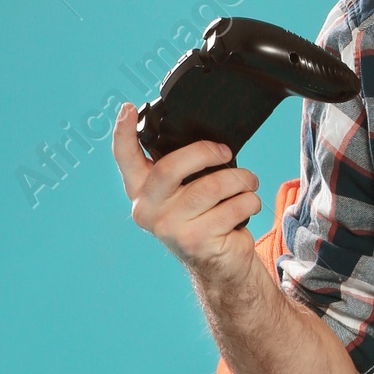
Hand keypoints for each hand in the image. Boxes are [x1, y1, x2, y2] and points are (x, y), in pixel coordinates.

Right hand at [112, 104, 260, 274]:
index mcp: (140, 190)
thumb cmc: (205, 216)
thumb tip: (204, 139)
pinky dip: (250, 201)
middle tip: (225, 152)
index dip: (123, 132)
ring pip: (212, 186)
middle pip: (172, 166)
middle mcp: (147, 209)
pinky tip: (247, 206)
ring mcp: (169, 228)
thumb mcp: (186, 191)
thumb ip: (182, 168)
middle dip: (206, 152)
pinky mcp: (196, 241)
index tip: (128, 108)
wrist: (220, 264)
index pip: (125, 158)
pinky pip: (233, 206)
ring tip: (247, 183)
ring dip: (240, 180)